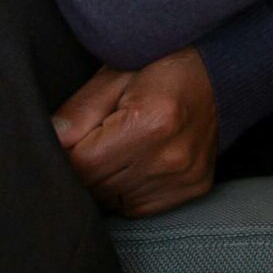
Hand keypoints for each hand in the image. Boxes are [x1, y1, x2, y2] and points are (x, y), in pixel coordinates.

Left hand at [52, 47, 218, 218]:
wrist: (224, 70)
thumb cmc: (165, 65)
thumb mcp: (116, 74)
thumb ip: (79, 111)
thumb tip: (47, 141)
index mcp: (151, 122)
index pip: (81, 165)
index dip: (68, 152)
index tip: (74, 136)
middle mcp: (171, 156)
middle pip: (95, 186)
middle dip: (86, 166)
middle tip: (99, 137)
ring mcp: (184, 176)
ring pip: (113, 200)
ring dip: (106, 179)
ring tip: (120, 146)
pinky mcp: (192, 188)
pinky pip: (137, 207)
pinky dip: (128, 188)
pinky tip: (138, 160)